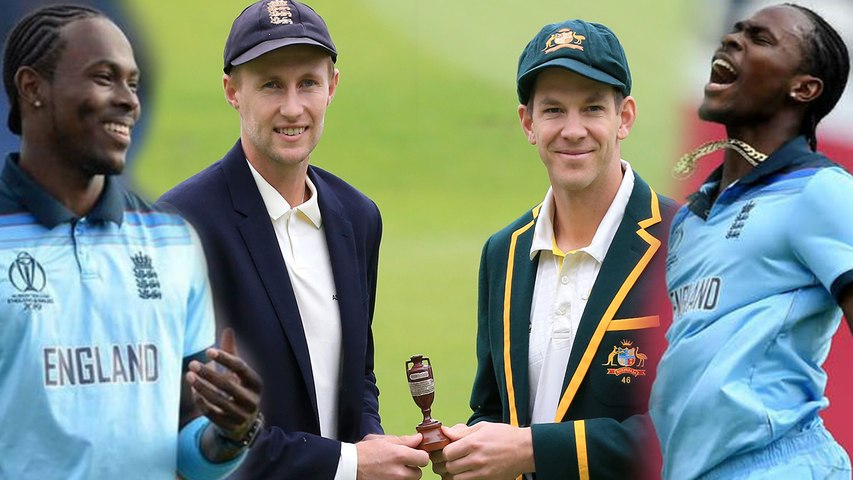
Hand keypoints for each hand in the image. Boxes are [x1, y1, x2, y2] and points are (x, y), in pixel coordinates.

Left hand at [186, 328, 262, 443]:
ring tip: (188, 376)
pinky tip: (193, 392)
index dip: (225, 358)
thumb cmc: (239, 389)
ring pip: (219, 400)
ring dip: (202, 387)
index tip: (208, 351)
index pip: (241, 368)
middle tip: (192, 363)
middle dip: (209, 374)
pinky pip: (213, 414)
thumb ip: (232, 353)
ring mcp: (241, 414)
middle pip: (228, 385)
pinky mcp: (229, 425)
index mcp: (256, 383)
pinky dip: (202, 402)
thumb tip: (228, 330)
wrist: (244, 422)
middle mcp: (251, 399)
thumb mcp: (238, 373)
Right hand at [356, 433, 428, 479]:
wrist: (349, 466)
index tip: (415, 454)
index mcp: (399, 455)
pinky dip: (397, 479)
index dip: (420, 455)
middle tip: (403, 463)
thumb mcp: (383, 440)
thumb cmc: (364, 451)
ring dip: (405, 475)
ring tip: (394, 469)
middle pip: (418, 473)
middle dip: (413, 467)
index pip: (424, 458)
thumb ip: (404, 440)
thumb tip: (418, 439)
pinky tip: (389, 474)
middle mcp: (398, 472)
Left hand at [436, 422, 533, 479]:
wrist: (526, 450)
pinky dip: (463, 478)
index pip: (447, 453)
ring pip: (455, 478)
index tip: (448, 449)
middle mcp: (476, 459)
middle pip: (449, 467)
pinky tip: (466, 472)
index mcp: (473, 443)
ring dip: (453, 473)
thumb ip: (462, 431)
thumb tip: (445, 431)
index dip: (445, 451)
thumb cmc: (506, 436)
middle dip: (447, 462)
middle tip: (451, 458)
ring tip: (458, 466)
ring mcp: (482, 472)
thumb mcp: (483, 427)